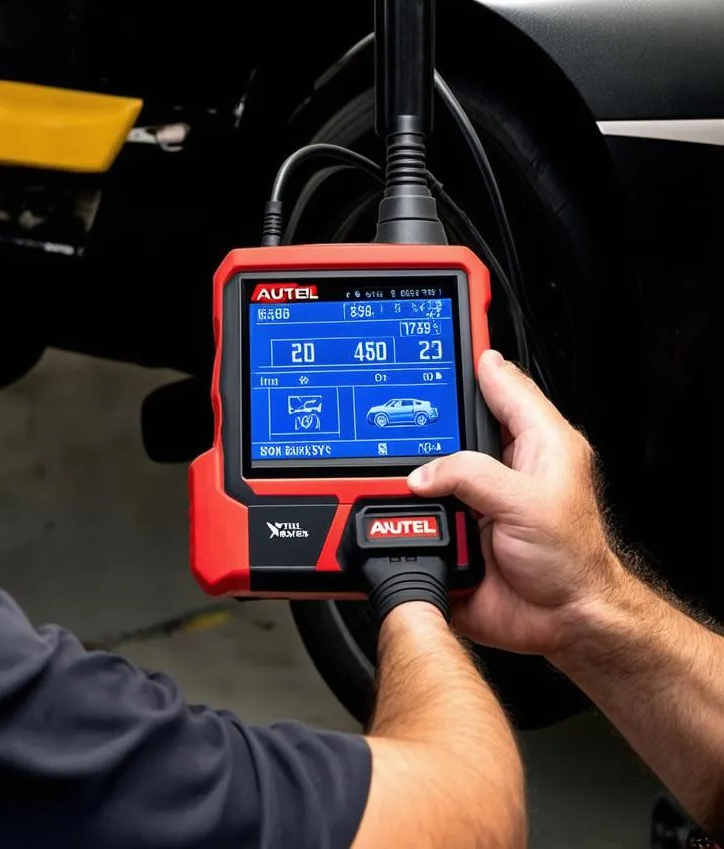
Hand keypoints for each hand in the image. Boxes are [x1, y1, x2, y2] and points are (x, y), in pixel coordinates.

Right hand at [406, 350, 624, 657]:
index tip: (447, 328)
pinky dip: (396, 505)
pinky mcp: (450, 526)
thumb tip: (424, 472)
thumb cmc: (571, 563)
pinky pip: (412, 507)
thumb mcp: (527, 503)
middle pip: (450, 420)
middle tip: (393, 406)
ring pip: (425, 464)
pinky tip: (382, 501)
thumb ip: (473, 476)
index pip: (500, 381)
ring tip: (385, 461)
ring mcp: (473, 494)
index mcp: (534, 441)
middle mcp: (501, 462)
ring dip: (407, 468)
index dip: (473, 353)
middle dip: (422, 416)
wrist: (560, 624)